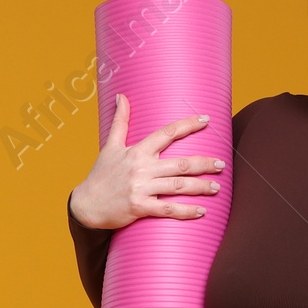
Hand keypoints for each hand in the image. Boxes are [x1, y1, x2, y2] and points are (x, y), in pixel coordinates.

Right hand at [68, 93, 223, 229]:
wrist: (86, 205)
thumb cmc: (100, 175)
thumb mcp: (109, 146)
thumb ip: (120, 121)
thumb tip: (121, 95)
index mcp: (137, 151)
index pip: (167, 133)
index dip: (188, 125)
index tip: (206, 120)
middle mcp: (141, 168)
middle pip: (180, 163)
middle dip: (203, 163)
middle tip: (221, 164)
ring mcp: (141, 188)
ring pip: (178, 186)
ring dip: (200, 187)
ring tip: (216, 187)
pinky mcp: (139, 208)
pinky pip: (168, 210)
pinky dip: (186, 211)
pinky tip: (201, 211)